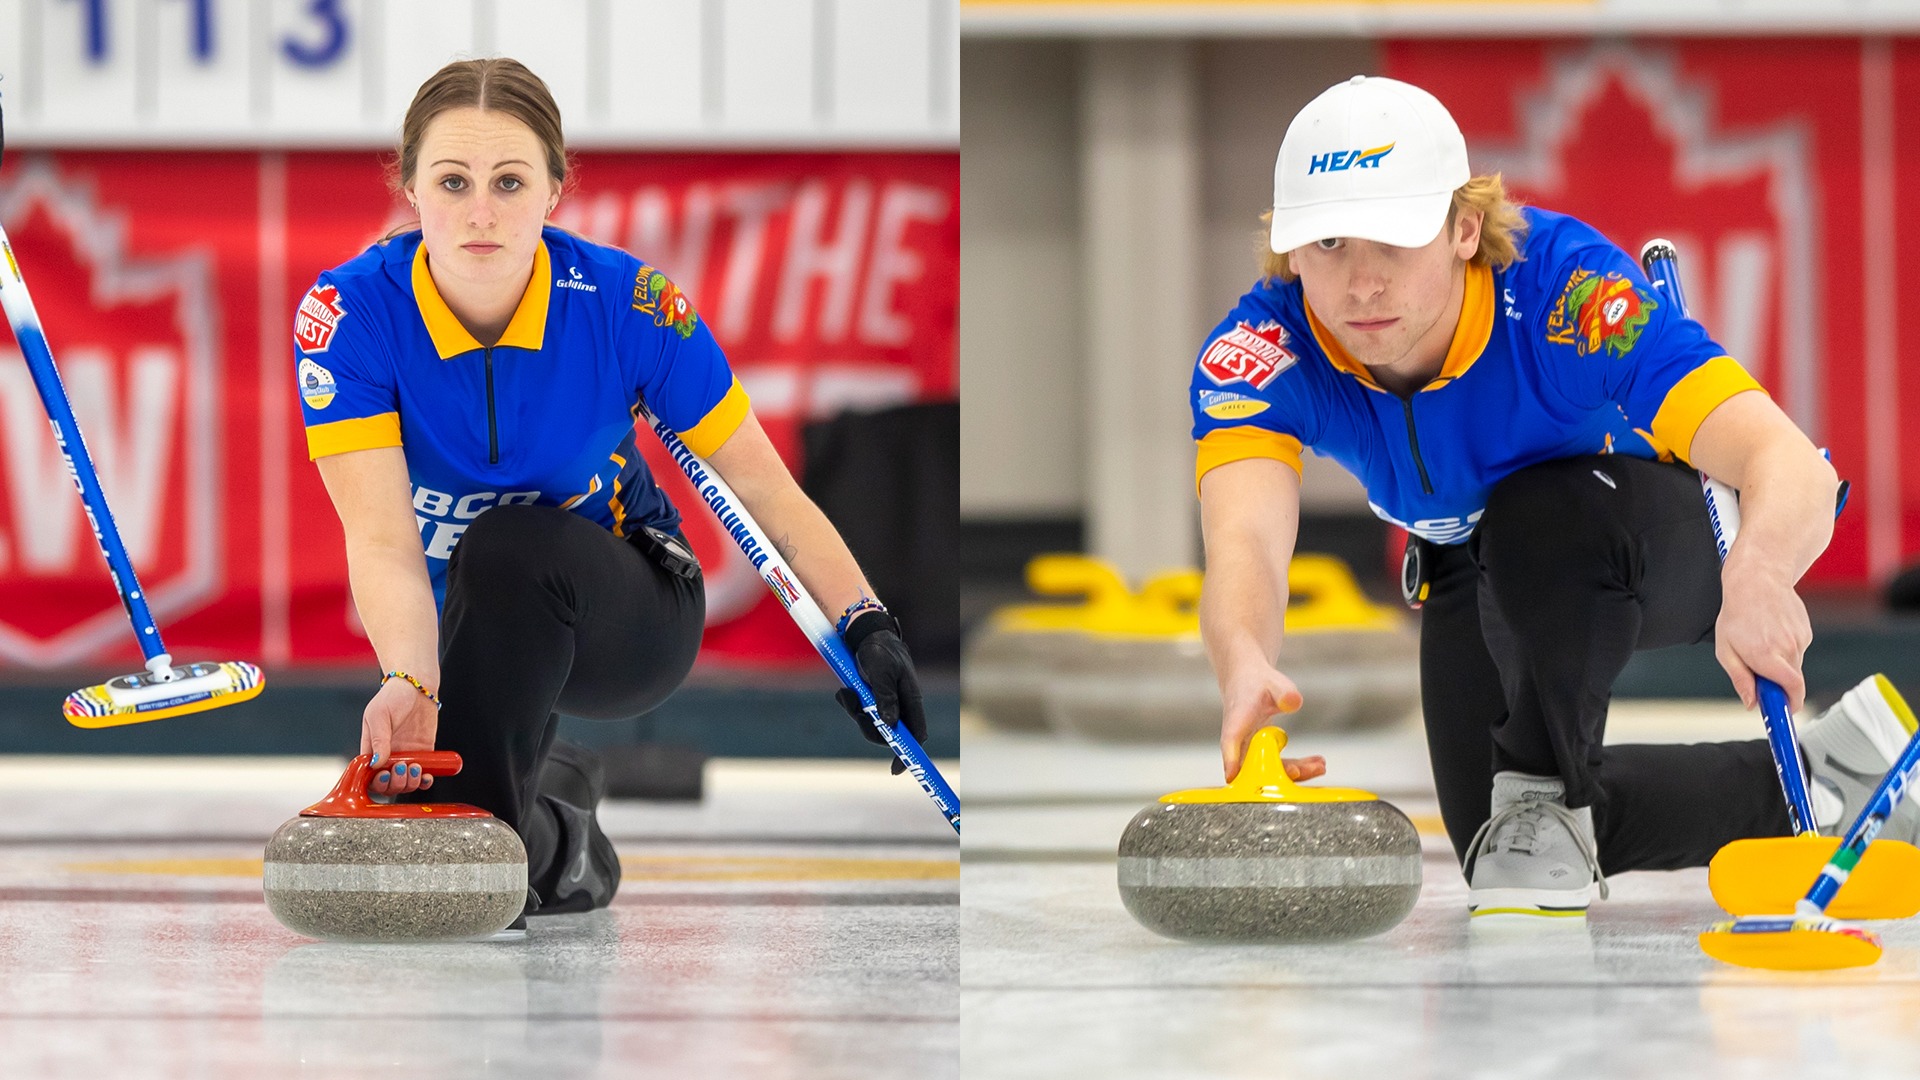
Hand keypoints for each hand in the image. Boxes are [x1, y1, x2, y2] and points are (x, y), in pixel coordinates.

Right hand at [360, 675, 440, 797]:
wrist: (417, 686)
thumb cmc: (392, 697)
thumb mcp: (379, 715)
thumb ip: (378, 740)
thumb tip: (376, 764)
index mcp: (371, 750)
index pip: (368, 777)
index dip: (376, 782)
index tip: (385, 774)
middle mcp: (388, 757)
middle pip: (388, 785)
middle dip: (395, 784)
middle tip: (402, 768)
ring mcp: (406, 756)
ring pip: (405, 783)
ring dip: (410, 783)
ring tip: (415, 767)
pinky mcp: (423, 753)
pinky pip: (423, 775)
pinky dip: (425, 781)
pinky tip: (427, 777)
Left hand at [834, 610, 928, 774]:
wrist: (867, 634)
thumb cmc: (879, 650)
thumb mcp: (881, 671)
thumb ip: (885, 697)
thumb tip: (889, 725)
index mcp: (911, 699)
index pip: (916, 735)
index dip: (907, 753)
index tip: (896, 769)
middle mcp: (901, 705)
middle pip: (889, 734)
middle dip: (870, 728)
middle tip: (856, 710)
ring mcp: (886, 703)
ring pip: (871, 724)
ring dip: (856, 713)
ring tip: (848, 692)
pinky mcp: (872, 699)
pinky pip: (861, 713)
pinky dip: (850, 705)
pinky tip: (846, 690)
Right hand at [1219, 659, 1324, 783]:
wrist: (1246, 681)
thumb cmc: (1257, 682)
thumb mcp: (1273, 682)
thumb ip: (1284, 692)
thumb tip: (1293, 702)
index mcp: (1236, 720)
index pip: (1230, 741)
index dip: (1232, 760)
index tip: (1234, 776)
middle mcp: (1238, 741)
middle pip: (1253, 765)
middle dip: (1279, 773)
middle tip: (1306, 770)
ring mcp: (1249, 750)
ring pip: (1267, 770)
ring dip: (1294, 772)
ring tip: (1320, 766)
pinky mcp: (1260, 753)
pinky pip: (1277, 766)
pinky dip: (1297, 766)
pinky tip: (1317, 763)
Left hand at [1716, 554, 1812, 713]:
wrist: (1757, 581)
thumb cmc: (1737, 615)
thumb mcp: (1726, 650)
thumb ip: (1740, 679)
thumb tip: (1752, 703)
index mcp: (1766, 656)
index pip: (1792, 689)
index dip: (1792, 704)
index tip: (1786, 712)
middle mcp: (1787, 649)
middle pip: (1791, 680)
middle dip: (1778, 682)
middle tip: (1758, 670)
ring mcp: (1799, 639)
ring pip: (1793, 664)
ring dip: (1779, 662)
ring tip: (1760, 641)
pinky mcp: (1806, 631)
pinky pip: (1797, 649)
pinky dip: (1785, 647)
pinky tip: (1771, 630)